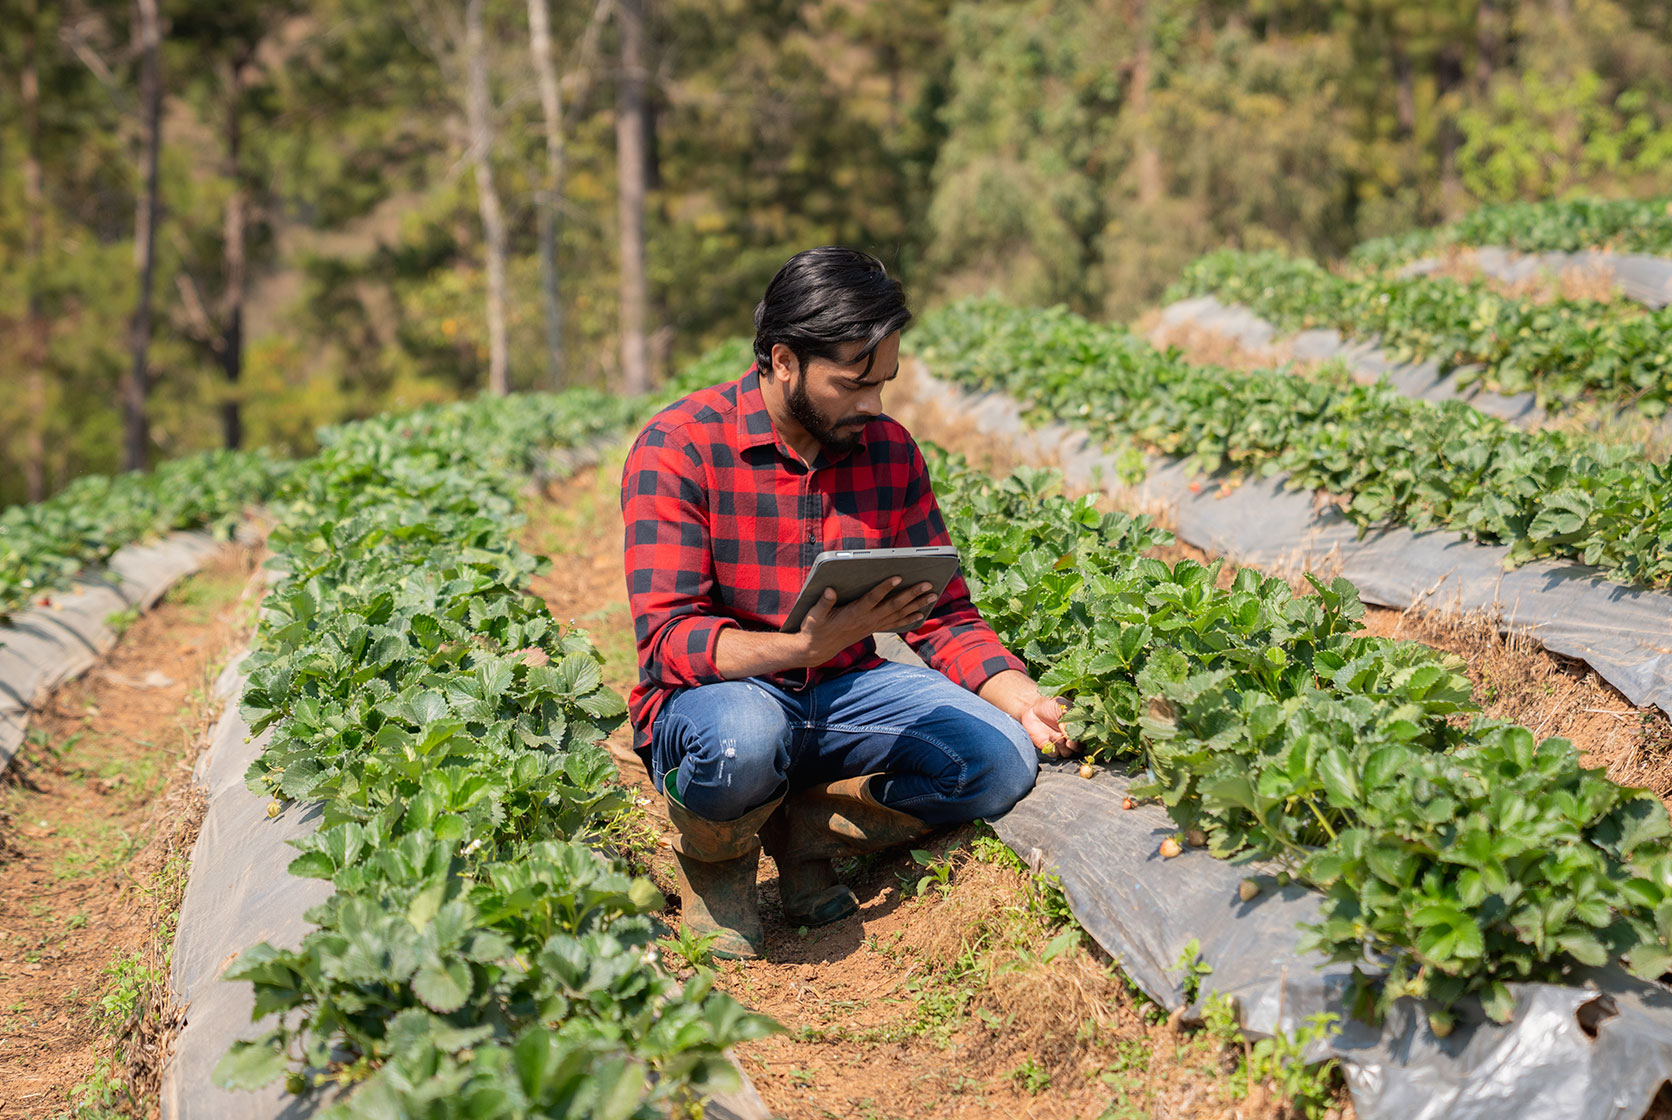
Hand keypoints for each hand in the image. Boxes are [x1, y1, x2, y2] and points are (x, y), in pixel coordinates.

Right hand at [795, 577, 937, 665]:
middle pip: (893, 605)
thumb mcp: (814, 615)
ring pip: (898, 614)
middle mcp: (867, 620)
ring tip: (932, 596)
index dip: (885, 587)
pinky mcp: (873, 628)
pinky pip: (895, 623)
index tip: (898, 577)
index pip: (873, 598)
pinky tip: (920, 613)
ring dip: (916, 605)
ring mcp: (872, 625)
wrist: (817, 649)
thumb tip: (830, 590)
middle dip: (912, 595)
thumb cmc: (815, 628)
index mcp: (854, 613)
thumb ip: (823, 603)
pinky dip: (909, 618)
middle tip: (927, 585)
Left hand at [1021, 694, 1078, 757]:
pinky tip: (1049, 740)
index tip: (1077, 735)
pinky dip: (1053, 750)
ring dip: (1063, 747)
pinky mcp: (1049, 748)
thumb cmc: (1050, 705)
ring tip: (1055, 736)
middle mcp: (1070, 738)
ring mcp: (1060, 744)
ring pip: (1067, 753)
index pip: (1085, 736)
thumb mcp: (1063, 707)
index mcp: (1077, 727)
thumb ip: (1071, 716)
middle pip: (1078, 748)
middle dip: (1075, 746)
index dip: (1083, 737)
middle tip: (1069, 741)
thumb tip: (1075, 728)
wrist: (1033, 709)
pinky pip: (1054, 754)